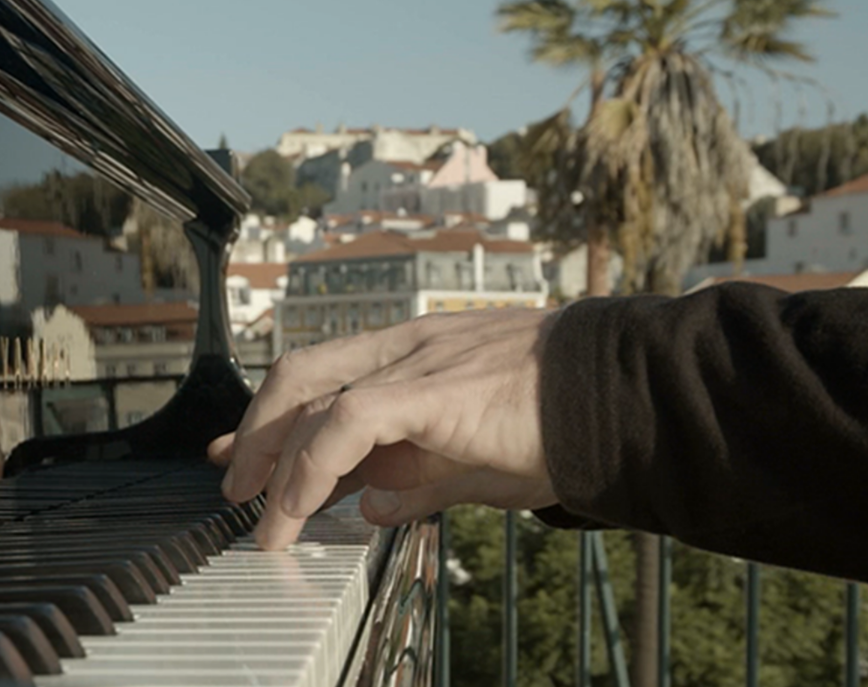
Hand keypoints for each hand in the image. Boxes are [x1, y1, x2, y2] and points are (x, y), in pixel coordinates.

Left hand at [208, 308, 561, 550]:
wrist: (631, 400)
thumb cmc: (566, 426)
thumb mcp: (477, 460)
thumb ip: (422, 480)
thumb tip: (372, 506)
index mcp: (417, 354)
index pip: (324, 378)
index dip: (275, 421)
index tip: (241, 455)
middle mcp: (407, 346)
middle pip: (300, 376)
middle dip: (256, 433)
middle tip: (237, 486)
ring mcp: (419, 359)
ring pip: (313, 398)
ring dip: (275, 464)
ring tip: (264, 520)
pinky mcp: (434, 388)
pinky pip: (348, 421)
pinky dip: (312, 466)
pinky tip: (299, 506)